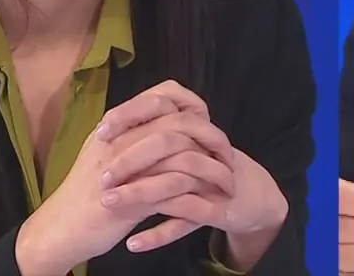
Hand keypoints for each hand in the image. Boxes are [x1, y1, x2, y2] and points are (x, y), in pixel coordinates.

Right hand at [14, 80, 213, 275]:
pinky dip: (197, 197)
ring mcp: (125, 169)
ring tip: (227, 179)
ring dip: (210, 169)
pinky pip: (173, 192)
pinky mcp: (131, 200)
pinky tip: (211, 203)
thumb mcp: (106, 154)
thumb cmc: (85, 194)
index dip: (191, 104)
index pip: (161, 95)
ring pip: (181, 156)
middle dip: (211, 137)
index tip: (206, 119)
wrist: (60, 229)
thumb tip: (167, 125)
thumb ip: (132, 136)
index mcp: (115, 126)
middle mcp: (119, 140)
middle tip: (228, 152)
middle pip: (178, 123)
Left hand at [114, 126, 289, 267]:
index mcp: (193, 130)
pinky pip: (185, 222)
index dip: (130, 117)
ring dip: (139, 195)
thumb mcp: (185, 147)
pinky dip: (158, 234)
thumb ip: (155, 133)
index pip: (160, 110)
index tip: (101, 132)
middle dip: (130, 161)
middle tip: (103, 176)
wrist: (252, 196)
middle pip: (165, 146)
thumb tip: (113, 124)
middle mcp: (202, 151)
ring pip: (172, 184)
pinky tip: (134, 243)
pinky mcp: (215, 209)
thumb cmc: (210, 170)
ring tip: (110, 204)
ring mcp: (209, 182)